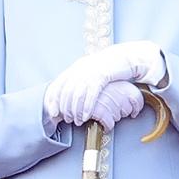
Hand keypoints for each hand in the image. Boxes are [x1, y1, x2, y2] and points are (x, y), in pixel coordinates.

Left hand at [45, 41, 165, 125]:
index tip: (53, 112)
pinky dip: (87, 107)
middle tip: (67, 119)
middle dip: (65, 108)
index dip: (53, 100)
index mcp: (75, 68)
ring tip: (78, 120)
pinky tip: (87, 116)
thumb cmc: (108, 67)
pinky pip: (91, 94)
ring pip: (78, 95)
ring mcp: (91, 72)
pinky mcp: (102, 76)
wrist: (125, 57)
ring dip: (76, 111)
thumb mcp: (91, 71)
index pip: (58, 85)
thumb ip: (80, 80)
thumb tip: (70, 98)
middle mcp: (80, 69)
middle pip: (66, 92)